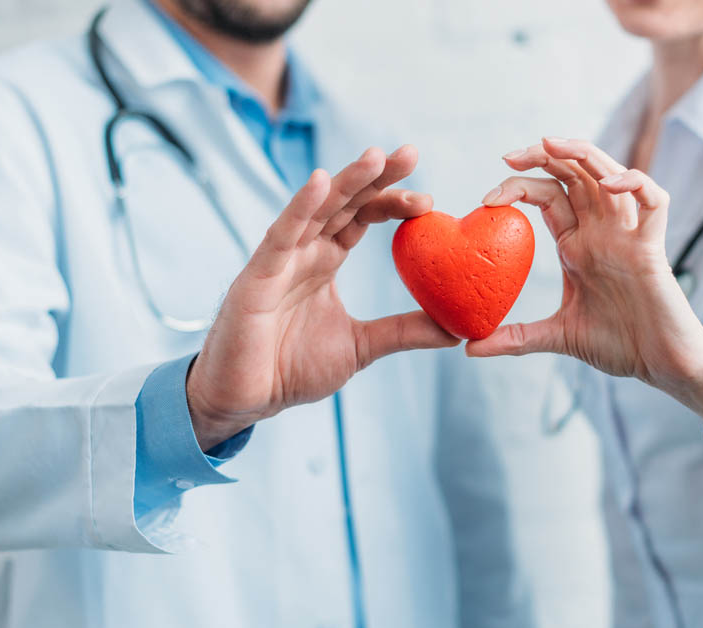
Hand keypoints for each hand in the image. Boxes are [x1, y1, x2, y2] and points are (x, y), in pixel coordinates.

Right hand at [187, 145, 458, 448]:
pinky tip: (320, 181)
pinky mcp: (257, 276)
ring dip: (346, 181)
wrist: (246, 400)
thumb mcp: (362, 346)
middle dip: (377, 177)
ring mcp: (279, 259)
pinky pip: (281, 234)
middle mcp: (304, 251)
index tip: (429, 199)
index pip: (362, 218)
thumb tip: (456, 329)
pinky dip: (300, 207)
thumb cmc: (291, 369)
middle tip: (411, 153)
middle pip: (344, 202)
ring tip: (377, 157)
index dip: (392, 202)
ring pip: (315, 208)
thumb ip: (404, 332)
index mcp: (325, 261)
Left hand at [470, 138, 702, 507]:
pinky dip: (634, 183)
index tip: (487, 198)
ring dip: (581, 153)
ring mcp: (628, 235)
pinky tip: (608, 184)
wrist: (661, 364)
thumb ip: (515, 338)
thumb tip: (469, 349)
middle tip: (509, 157)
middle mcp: (602, 231)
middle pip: (574, 173)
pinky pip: (653, 200)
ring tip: (549, 144)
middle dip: (542, 156)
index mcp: (578, 245)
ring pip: (610, 173)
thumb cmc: (619, 345)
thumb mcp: (557, 337)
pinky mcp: (653, 247)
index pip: (549, 195)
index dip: (520, 185)